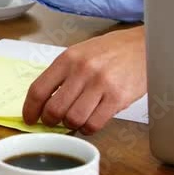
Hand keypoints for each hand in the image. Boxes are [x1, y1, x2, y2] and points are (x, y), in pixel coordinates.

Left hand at [22, 27, 146, 134]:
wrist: (144, 45)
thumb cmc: (111, 50)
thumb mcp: (80, 53)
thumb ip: (62, 74)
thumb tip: (43, 101)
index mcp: (68, 58)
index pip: (38, 89)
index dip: (30, 109)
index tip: (29, 118)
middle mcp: (82, 70)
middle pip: (53, 109)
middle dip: (49, 121)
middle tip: (53, 122)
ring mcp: (100, 84)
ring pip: (73, 119)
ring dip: (71, 125)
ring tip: (74, 120)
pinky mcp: (118, 97)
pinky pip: (94, 124)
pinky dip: (88, 129)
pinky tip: (90, 122)